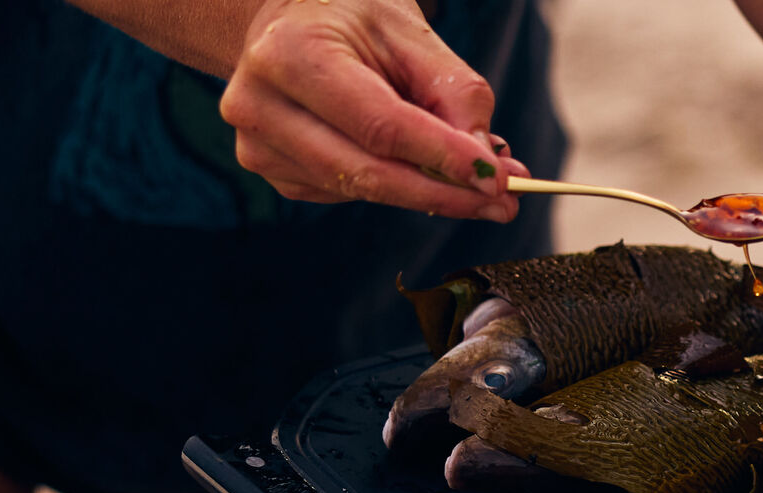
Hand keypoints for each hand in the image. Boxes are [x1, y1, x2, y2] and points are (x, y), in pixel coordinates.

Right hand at [218, 0, 528, 220]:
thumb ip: (455, 95)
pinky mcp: (272, 171)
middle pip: (369, 172)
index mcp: (291, 54)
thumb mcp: (412, 34)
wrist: (291, 18)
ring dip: (427, 194)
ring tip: (477, 182)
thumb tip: (490, 166)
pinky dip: (394, 186)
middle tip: (503, 204)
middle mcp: (261, 104)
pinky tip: (413, 164)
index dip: (443, 158)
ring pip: (361, 190)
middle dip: (444, 193)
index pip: (381, 125)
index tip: (497, 180)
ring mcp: (259, 145)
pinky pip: (347, 193)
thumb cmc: (353, 17)